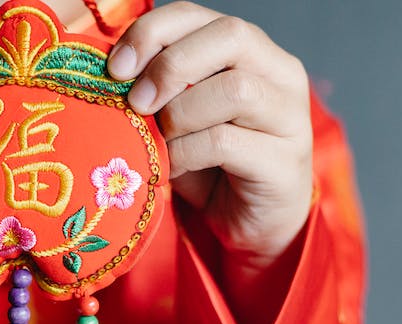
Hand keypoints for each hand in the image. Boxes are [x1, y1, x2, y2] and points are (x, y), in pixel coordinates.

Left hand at [107, 2, 312, 268]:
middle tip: (136, 101)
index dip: (153, 31)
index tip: (116, 67)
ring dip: (181, 113)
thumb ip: (158, 87)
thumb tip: (111, 71)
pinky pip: (226, 143)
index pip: (198, 15)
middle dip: (170, 65)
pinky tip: (172, 168)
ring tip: (159, 140)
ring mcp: (289, 116)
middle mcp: (279, 72)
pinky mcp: (284, 161)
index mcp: (249, 49)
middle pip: (231, 35)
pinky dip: (186, 153)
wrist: (250, 224)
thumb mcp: (178, 115)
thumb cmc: (209, 164)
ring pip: (235, 89)